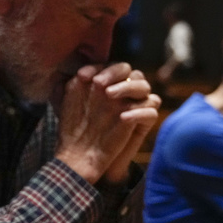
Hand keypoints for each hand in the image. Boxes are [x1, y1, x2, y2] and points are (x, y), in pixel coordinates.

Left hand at [55, 63, 159, 183]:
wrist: (85, 156)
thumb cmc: (77, 126)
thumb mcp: (71, 102)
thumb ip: (75, 84)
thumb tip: (81, 73)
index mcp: (112, 83)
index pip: (115, 67)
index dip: (102, 68)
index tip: (83, 77)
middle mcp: (127, 92)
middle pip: (133, 73)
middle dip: (116, 74)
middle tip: (98, 84)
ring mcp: (137, 106)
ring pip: (144, 87)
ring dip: (128, 87)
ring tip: (109, 95)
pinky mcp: (144, 123)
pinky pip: (151, 112)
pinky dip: (139, 112)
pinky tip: (122, 117)